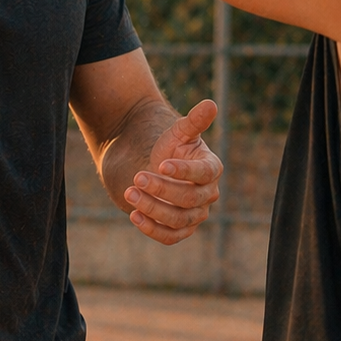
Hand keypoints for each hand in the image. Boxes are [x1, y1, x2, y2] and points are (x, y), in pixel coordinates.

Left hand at [124, 99, 221, 244]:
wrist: (152, 166)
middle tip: (137, 177)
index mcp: (211, 168)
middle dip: (161, 189)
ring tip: (130, 193)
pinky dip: (152, 229)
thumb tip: (210, 104)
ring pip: (177, 219)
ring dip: (153, 208)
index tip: (160, 164)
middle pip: (188, 199)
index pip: (204, 173)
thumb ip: (194, 121)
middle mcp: (207, 195)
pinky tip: (134, 216)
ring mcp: (194, 215)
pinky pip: (170, 236)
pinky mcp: (179, 230)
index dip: (184, 171)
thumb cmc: (169, 147)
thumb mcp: (178, 132)